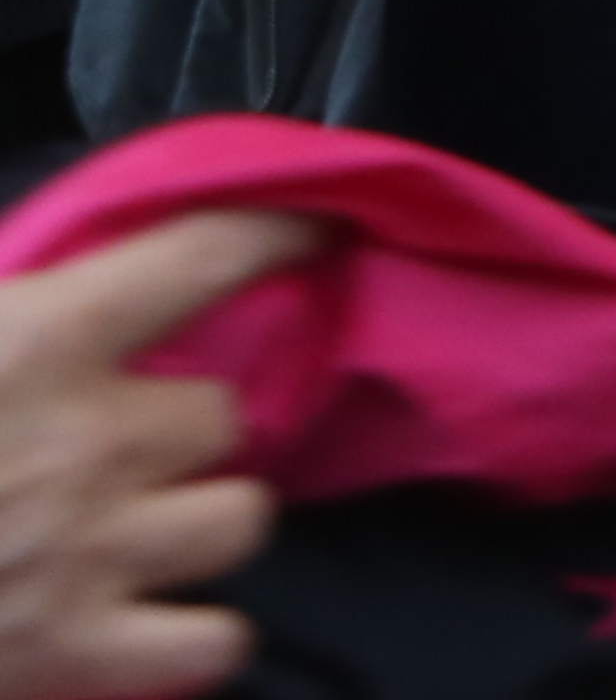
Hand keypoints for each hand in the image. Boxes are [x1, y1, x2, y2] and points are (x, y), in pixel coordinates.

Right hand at [0, 210, 311, 699]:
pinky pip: (212, 643)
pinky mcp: (77, 655)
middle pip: (221, 417)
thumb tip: (68, 288)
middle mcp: (91, 440)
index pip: (210, 255)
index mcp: (42, 339)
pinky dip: (193, 634)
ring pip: (238, 519)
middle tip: (123, 443)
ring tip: (136, 525)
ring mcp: (94, 554)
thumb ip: (19, 306)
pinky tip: (150, 615)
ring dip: (196, 520)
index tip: (312, 234)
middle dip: (180, 431)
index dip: (278, 236)